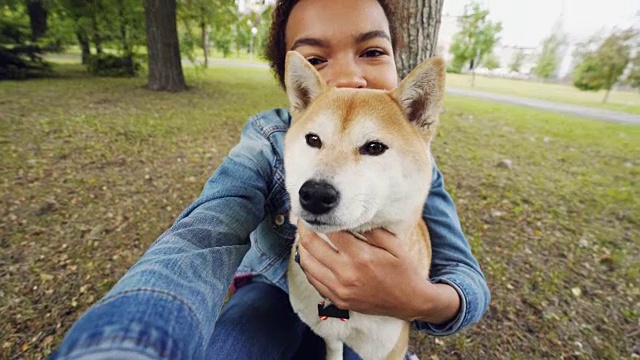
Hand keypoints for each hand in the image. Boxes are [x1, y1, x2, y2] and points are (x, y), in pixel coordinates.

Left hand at [297, 225, 459, 322]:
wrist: (410, 302)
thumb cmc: (403, 271)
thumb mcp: (393, 244)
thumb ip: (371, 230)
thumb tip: (351, 217)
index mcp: (361, 257)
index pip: (331, 232)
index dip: (322, 219)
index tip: (318, 212)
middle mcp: (346, 274)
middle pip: (312, 246)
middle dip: (304, 229)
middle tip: (303, 220)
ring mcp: (339, 290)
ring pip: (307, 264)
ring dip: (302, 248)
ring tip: (304, 237)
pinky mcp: (337, 300)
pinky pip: (313, 281)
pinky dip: (309, 267)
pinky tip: (311, 257)